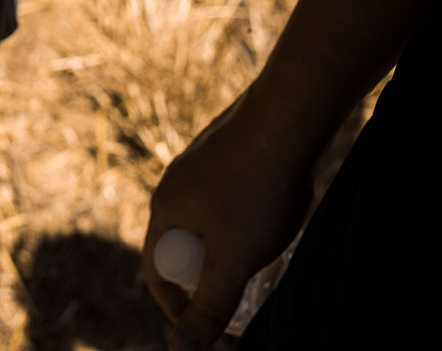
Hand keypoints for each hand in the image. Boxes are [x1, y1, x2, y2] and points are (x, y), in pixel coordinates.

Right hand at [141, 92, 314, 350]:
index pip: (156, 269)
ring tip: (261, 248)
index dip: (176, 304)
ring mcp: (197, 162)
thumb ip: (209, 304)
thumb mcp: (236, 258)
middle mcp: (172, 183)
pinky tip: (272, 206)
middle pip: (179, 242)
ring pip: (203, 216)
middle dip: (204, 271)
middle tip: (240, 286)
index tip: (205, 324)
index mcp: (164, 209)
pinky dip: (241, 211)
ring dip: (223, 240)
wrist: (286, 117)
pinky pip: (223, 193)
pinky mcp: (224, 149)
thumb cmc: (259, 189)